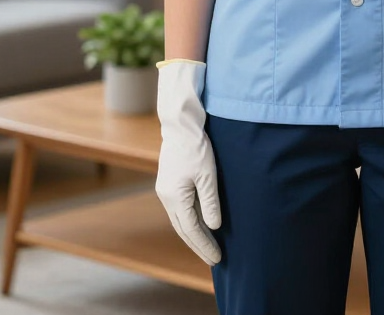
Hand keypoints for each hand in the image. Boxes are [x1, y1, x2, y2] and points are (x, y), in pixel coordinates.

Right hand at [155, 59, 222, 264]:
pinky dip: (190, 220)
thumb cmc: (196, 147)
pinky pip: (179, 208)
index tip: (218, 258)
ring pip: (180, 220)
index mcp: (175, 197)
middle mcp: (166, 197)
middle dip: (198, 245)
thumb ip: (210, 202)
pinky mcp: (169, 182)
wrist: (180, 124)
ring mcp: (165, 189)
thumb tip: (214, 227)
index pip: (191, 229)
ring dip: (194, 233)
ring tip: (208, 245)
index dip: (205, 245)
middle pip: (183, 229)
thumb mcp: (208, 175)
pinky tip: (200, 223)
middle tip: (214, 258)